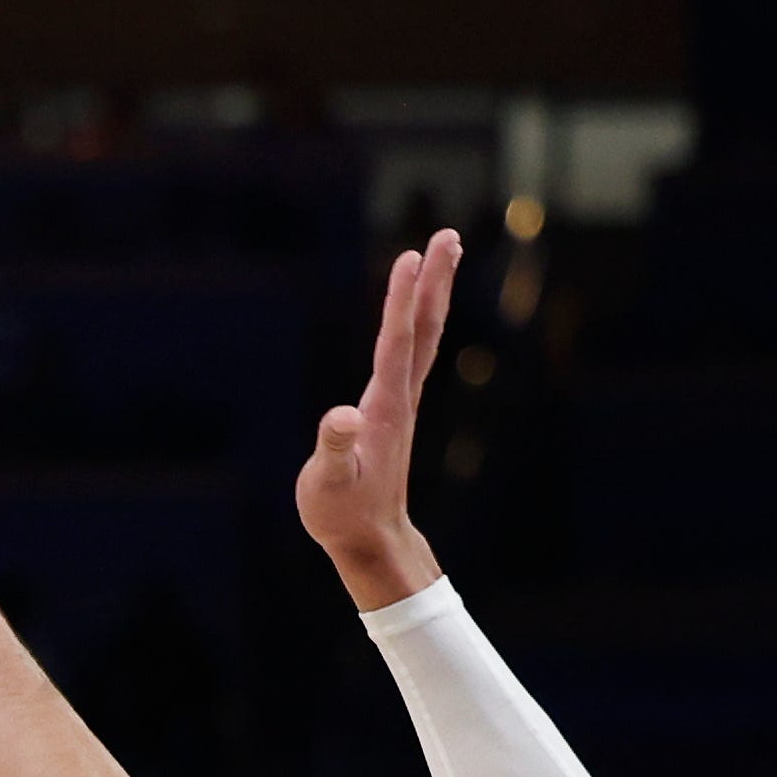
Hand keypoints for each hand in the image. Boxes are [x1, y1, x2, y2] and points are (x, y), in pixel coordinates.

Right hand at [293, 227, 460, 611]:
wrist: (373, 540)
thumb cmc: (344, 514)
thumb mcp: (329, 483)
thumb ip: (335, 447)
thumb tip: (342, 417)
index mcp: (385, 405)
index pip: (397, 341)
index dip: (402, 299)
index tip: (411, 256)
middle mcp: (401, 396)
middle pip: (425, 328)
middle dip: (435, 281)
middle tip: (448, 236)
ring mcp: (401, 403)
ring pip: (424, 337)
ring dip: (432, 295)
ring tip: (438, 258)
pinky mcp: (394, 413)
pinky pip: (411, 354)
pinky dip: (416, 322)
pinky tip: (413, 315)